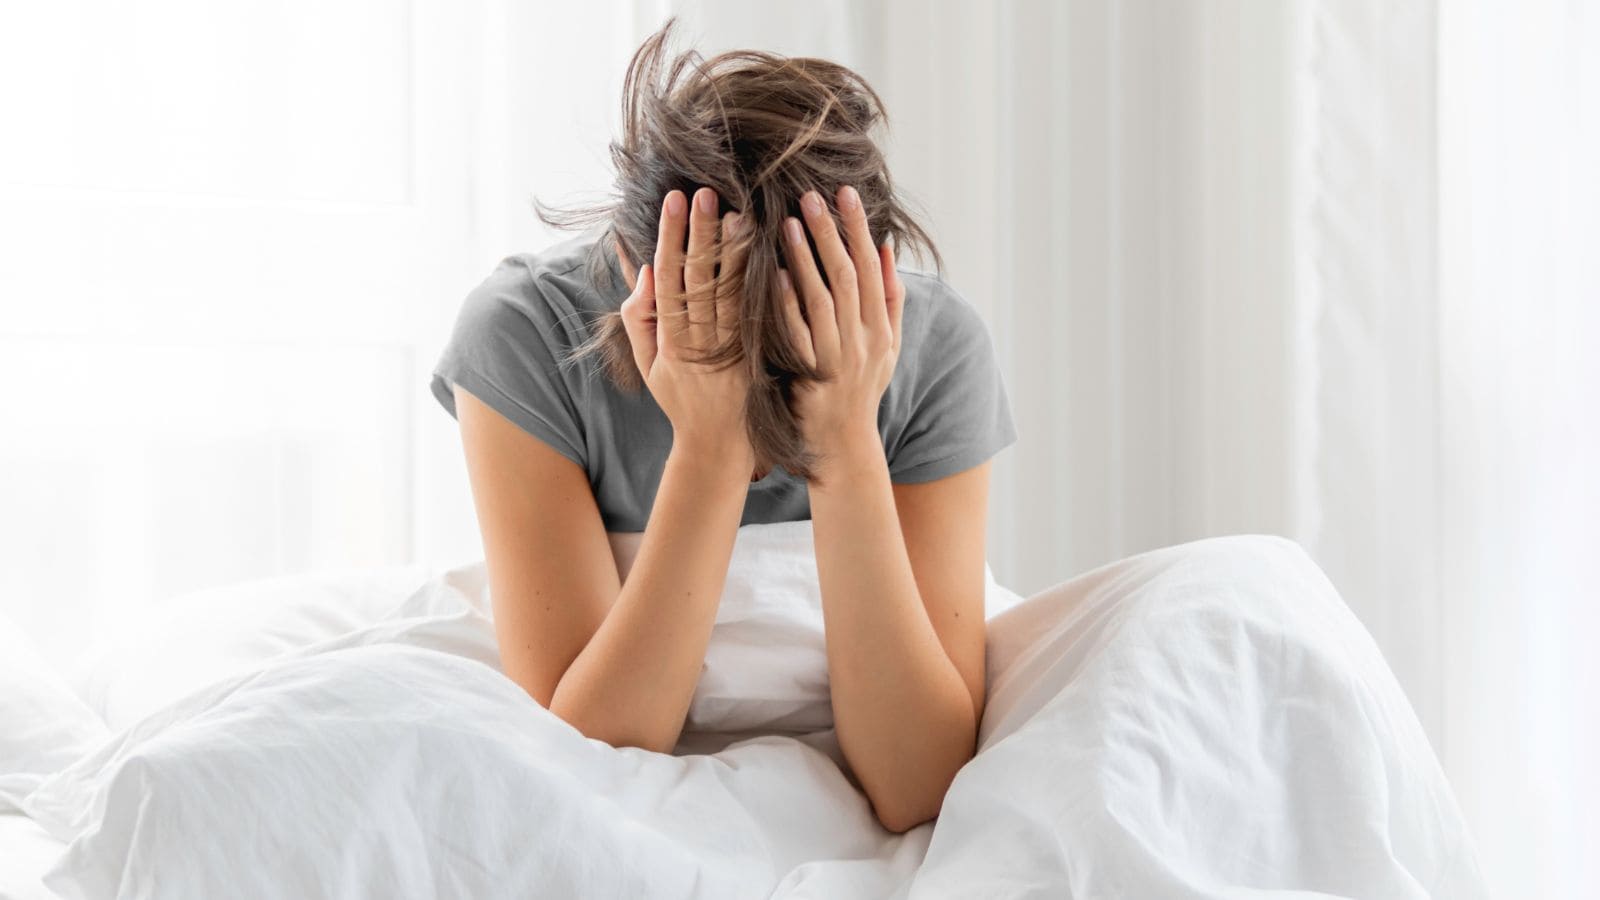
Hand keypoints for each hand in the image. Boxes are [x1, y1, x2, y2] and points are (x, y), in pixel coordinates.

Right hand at [617, 187, 754, 471]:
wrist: (719, 445)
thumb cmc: (680, 399)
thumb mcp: (648, 363)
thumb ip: (639, 318)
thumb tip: (646, 269)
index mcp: (668, 340)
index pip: (669, 278)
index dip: (672, 238)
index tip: (675, 201)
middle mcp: (698, 342)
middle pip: (699, 279)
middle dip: (701, 234)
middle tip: (707, 193)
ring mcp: (729, 350)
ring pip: (731, 293)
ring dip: (734, 252)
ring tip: (739, 213)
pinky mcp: (755, 357)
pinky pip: (759, 315)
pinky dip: (762, 283)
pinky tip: (767, 254)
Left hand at [778, 184, 904, 478]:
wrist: (843, 446)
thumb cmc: (860, 390)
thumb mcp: (887, 347)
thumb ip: (889, 300)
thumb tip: (886, 251)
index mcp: (881, 327)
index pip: (870, 266)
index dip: (858, 228)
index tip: (844, 193)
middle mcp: (864, 339)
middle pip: (847, 275)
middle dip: (831, 232)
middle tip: (811, 195)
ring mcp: (838, 357)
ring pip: (822, 298)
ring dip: (806, 259)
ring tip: (788, 222)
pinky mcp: (811, 374)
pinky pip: (798, 332)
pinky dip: (787, 303)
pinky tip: (773, 275)